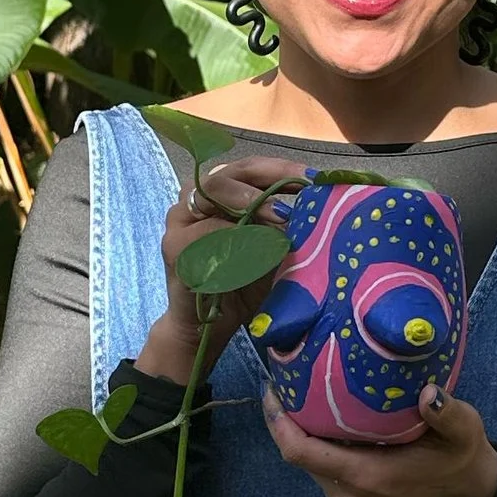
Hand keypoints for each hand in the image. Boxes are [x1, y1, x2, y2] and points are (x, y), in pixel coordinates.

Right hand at [136, 151, 310, 383]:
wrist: (208, 328)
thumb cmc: (243, 285)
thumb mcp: (271, 250)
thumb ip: (286, 226)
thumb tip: (322, 205)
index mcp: (219, 194)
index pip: (250, 168)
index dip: (282, 170)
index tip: (314, 179)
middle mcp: (195, 200)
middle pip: (229, 173)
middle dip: (268, 181)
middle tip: (300, 198)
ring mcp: (179, 221)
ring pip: (211, 192)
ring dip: (250, 203)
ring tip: (281, 219)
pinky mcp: (174, 247)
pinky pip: (206, 232)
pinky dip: (236, 237)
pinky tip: (260, 248)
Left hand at [259, 383, 496, 496]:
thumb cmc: (463, 462)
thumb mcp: (466, 433)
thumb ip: (449, 414)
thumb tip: (429, 393)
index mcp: (368, 477)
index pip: (301, 452)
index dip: (278, 421)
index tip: (273, 387)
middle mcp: (348, 495)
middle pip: (297, 454)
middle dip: (286, 419)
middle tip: (289, 376)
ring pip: (307, 462)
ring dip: (301, 431)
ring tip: (303, 390)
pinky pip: (320, 469)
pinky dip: (316, 444)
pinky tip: (323, 416)